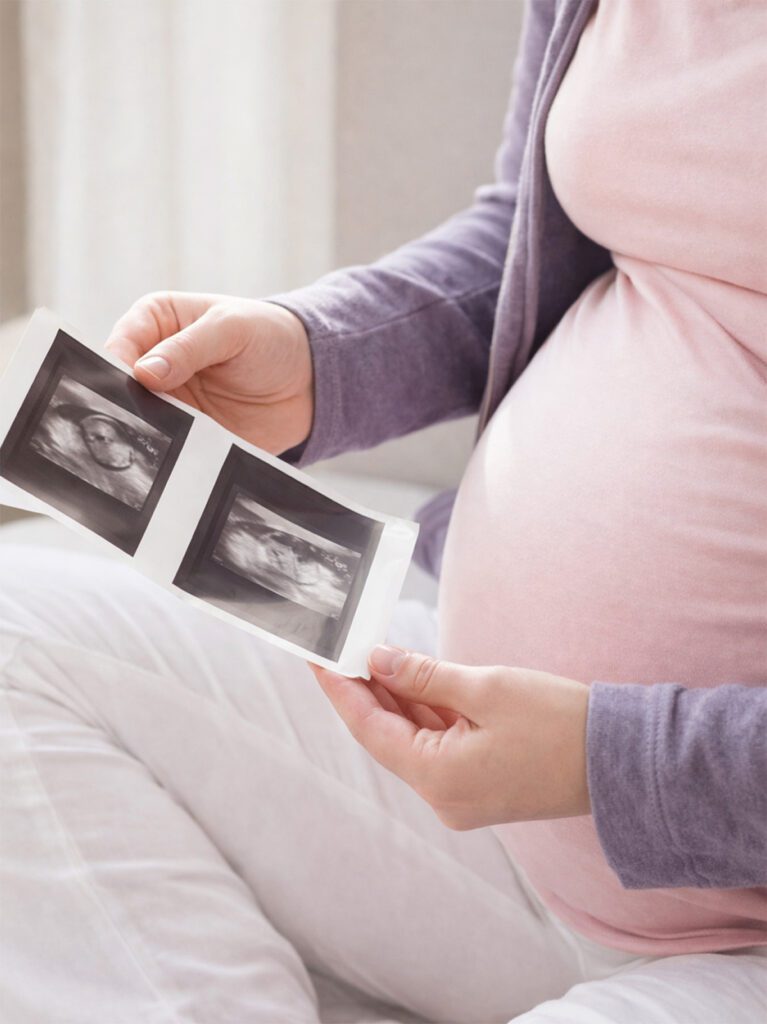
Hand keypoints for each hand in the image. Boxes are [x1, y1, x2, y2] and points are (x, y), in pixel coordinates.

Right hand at [105, 292, 312, 453]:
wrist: (309, 379)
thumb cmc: (270, 336)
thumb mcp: (232, 328)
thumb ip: (188, 348)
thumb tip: (145, 372)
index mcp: (156, 322)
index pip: (121, 343)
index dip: (118, 365)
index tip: (129, 384)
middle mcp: (155, 362)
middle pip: (123, 386)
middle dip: (127, 402)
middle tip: (139, 416)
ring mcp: (170, 400)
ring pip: (142, 420)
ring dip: (149, 431)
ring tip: (161, 438)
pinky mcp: (188, 432)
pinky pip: (171, 446)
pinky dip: (172, 453)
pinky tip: (176, 457)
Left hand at [311, 648, 590, 828]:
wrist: (622, 761)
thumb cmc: (560, 723)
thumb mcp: (486, 688)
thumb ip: (424, 676)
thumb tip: (378, 660)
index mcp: (438, 777)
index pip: (370, 729)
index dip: (341, 691)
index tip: (319, 659)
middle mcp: (443, 797)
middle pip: (387, 737)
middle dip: (366, 691)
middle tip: (345, 648)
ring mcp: (461, 796)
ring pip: (412, 741)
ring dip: (396, 700)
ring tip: (374, 656)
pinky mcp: (479, 786)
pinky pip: (438, 747)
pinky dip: (425, 715)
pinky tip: (412, 682)